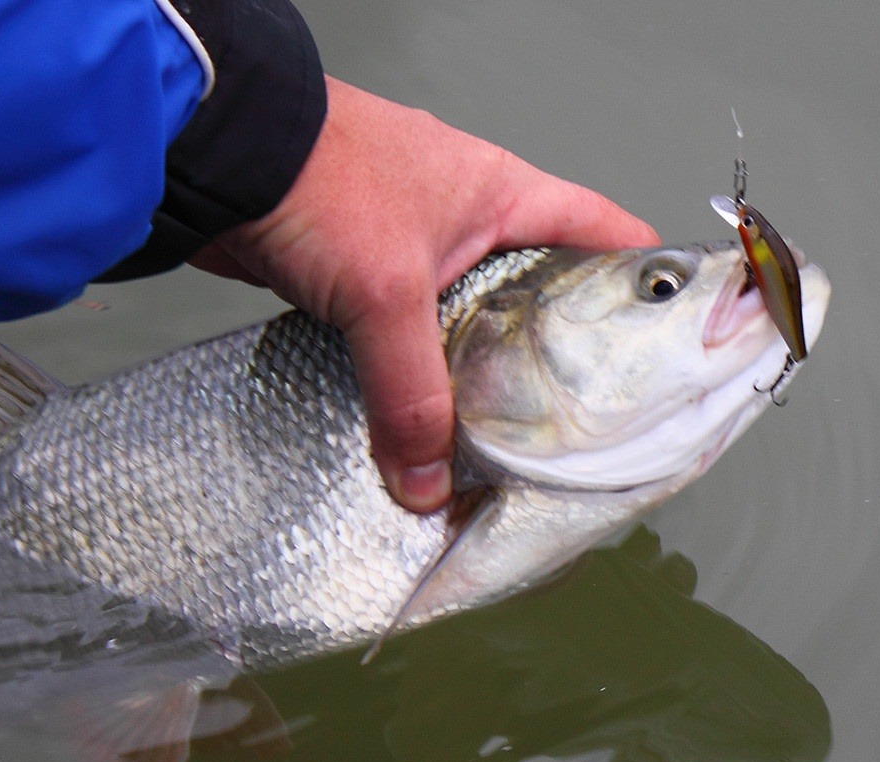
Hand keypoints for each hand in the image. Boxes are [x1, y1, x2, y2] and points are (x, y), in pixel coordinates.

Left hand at [189, 77, 660, 512]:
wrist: (219, 156)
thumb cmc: (321, 182)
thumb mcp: (385, 292)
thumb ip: (411, 393)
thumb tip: (425, 487)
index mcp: (506, 197)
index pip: (603, 236)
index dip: (641, 288)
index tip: (660, 355)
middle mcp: (469, 225)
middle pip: (533, 302)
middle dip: (545, 365)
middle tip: (566, 436)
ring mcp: (412, 253)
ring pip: (461, 331)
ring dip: (466, 385)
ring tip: (488, 451)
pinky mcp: (359, 282)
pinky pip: (400, 345)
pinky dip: (406, 384)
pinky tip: (411, 431)